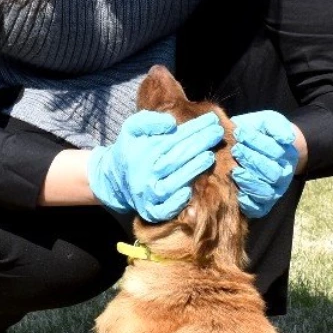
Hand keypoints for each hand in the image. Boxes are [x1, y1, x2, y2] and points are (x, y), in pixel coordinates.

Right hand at [87, 110, 223, 221]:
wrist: (115, 180)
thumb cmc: (131, 150)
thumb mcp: (132, 128)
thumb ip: (148, 121)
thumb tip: (172, 123)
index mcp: (141, 153)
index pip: (172, 139)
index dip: (194, 129)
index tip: (212, 120)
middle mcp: (144, 174)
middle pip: (175, 159)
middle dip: (199, 144)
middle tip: (217, 133)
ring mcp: (147, 195)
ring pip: (171, 184)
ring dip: (192, 170)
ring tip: (209, 156)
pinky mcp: (150, 211)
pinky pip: (164, 210)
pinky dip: (176, 202)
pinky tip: (189, 190)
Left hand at [230, 110, 299, 218]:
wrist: (256, 149)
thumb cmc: (260, 134)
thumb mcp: (269, 122)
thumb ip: (276, 126)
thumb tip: (286, 139)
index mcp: (287, 155)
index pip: (275, 151)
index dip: (257, 142)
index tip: (240, 133)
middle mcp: (283, 176)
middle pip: (272, 173)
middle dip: (252, 160)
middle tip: (236, 150)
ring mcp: (273, 192)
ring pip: (265, 192)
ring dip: (249, 181)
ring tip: (235, 170)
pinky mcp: (262, 205)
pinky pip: (258, 208)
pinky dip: (248, 203)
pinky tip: (237, 192)